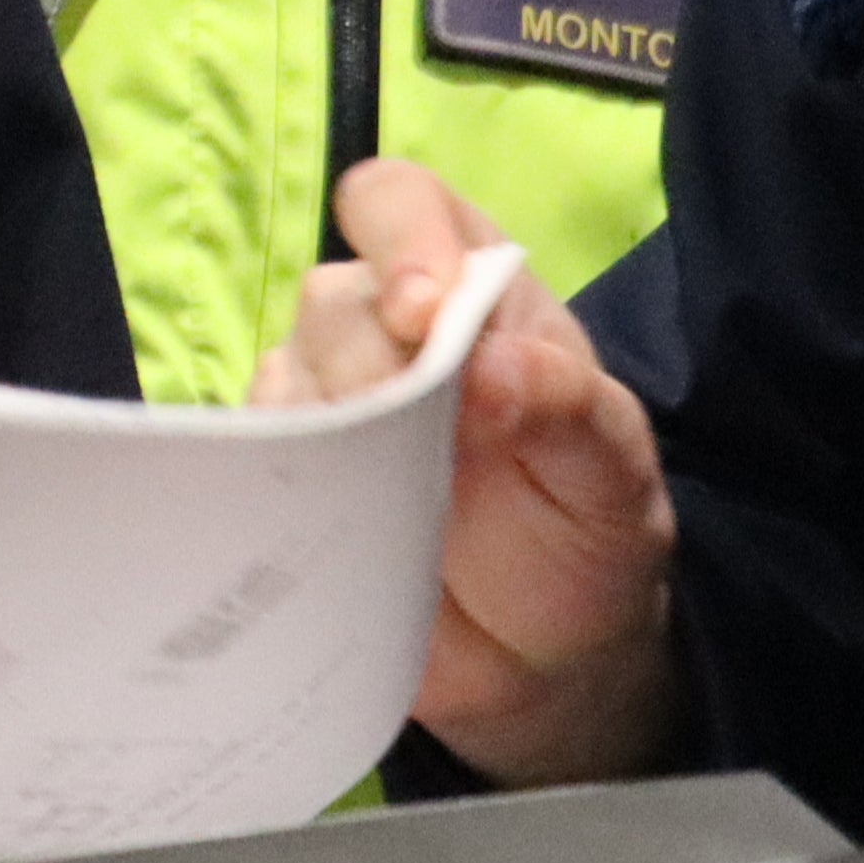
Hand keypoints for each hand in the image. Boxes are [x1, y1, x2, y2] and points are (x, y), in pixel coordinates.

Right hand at [255, 162, 684, 786]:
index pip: (402, 203)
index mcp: (473, 289)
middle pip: (332, 298)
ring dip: (332, 438)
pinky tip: (336, 527)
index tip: (421, 316)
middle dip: (372, 369)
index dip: (399, 239)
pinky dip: (285, 486)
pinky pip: (251, 456)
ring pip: (283, 377)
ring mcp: (328, 404)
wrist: (546, 659)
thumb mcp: (612, 473)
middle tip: (420, 449)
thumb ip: (567, 408)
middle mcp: (387, 328)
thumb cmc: (584, 532)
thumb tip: (490, 367)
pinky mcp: (285, 477)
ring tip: (394, 507)